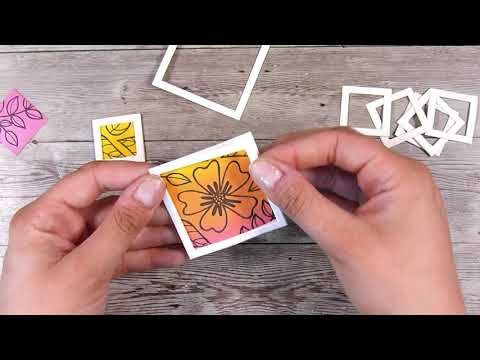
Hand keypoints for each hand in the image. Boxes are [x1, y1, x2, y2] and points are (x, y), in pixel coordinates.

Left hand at [0, 161, 185, 313]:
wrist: (41, 358)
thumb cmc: (43, 316)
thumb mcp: (85, 268)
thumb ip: (120, 226)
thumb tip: (148, 188)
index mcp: (45, 218)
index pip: (90, 181)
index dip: (127, 174)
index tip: (159, 177)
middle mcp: (62, 229)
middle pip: (113, 206)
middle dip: (149, 209)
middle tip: (179, 206)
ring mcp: (80, 249)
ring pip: (124, 231)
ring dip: (156, 233)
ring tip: (183, 231)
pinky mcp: (94, 268)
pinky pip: (127, 254)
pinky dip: (150, 256)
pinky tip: (172, 254)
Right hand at [250, 128, 464, 313]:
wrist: (423, 325)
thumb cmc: (400, 287)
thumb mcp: (344, 240)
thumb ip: (302, 202)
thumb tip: (267, 171)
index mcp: (399, 174)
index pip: (341, 142)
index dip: (298, 147)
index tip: (266, 160)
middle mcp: (396, 178)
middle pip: (339, 153)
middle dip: (300, 159)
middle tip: (265, 169)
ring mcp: (387, 196)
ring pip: (338, 173)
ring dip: (305, 177)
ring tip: (274, 183)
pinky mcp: (377, 214)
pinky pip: (342, 194)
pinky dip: (316, 195)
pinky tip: (295, 198)